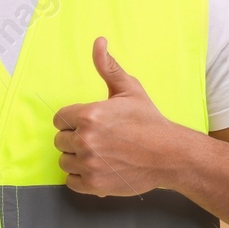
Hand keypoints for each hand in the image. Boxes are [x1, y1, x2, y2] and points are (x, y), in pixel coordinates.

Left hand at [53, 37, 175, 195]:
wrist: (169, 154)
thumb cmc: (149, 121)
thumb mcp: (129, 89)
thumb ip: (108, 67)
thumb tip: (98, 42)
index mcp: (89, 115)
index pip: (59, 119)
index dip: (72, 120)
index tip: (88, 124)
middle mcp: (85, 140)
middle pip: (60, 141)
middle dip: (75, 139)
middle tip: (98, 139)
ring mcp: (88, 164)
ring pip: (64, 161)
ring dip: (77, 159)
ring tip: (99, 154)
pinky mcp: (93, 185)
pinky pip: (70, 182)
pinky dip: (81, 178)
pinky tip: (98, 169)